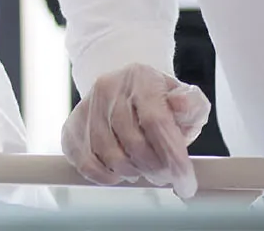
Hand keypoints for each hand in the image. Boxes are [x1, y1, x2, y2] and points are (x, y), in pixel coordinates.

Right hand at [61, 63, 211, 198]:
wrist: (125, 90)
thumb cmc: (160, 101)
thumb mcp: (186, 98)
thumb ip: (192, 104)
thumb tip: (181, 105)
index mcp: (140, 78)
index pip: (156, 122)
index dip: (173, 158)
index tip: (186, 184)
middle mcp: (108, 88)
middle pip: (133, 142)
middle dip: (155, 169)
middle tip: (166, 176)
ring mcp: (86, 107)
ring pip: (110, 155)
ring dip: (132, 172)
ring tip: (144, 170)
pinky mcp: (71, 125)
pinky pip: (85, 162)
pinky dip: (105, 176)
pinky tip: (119, 173)